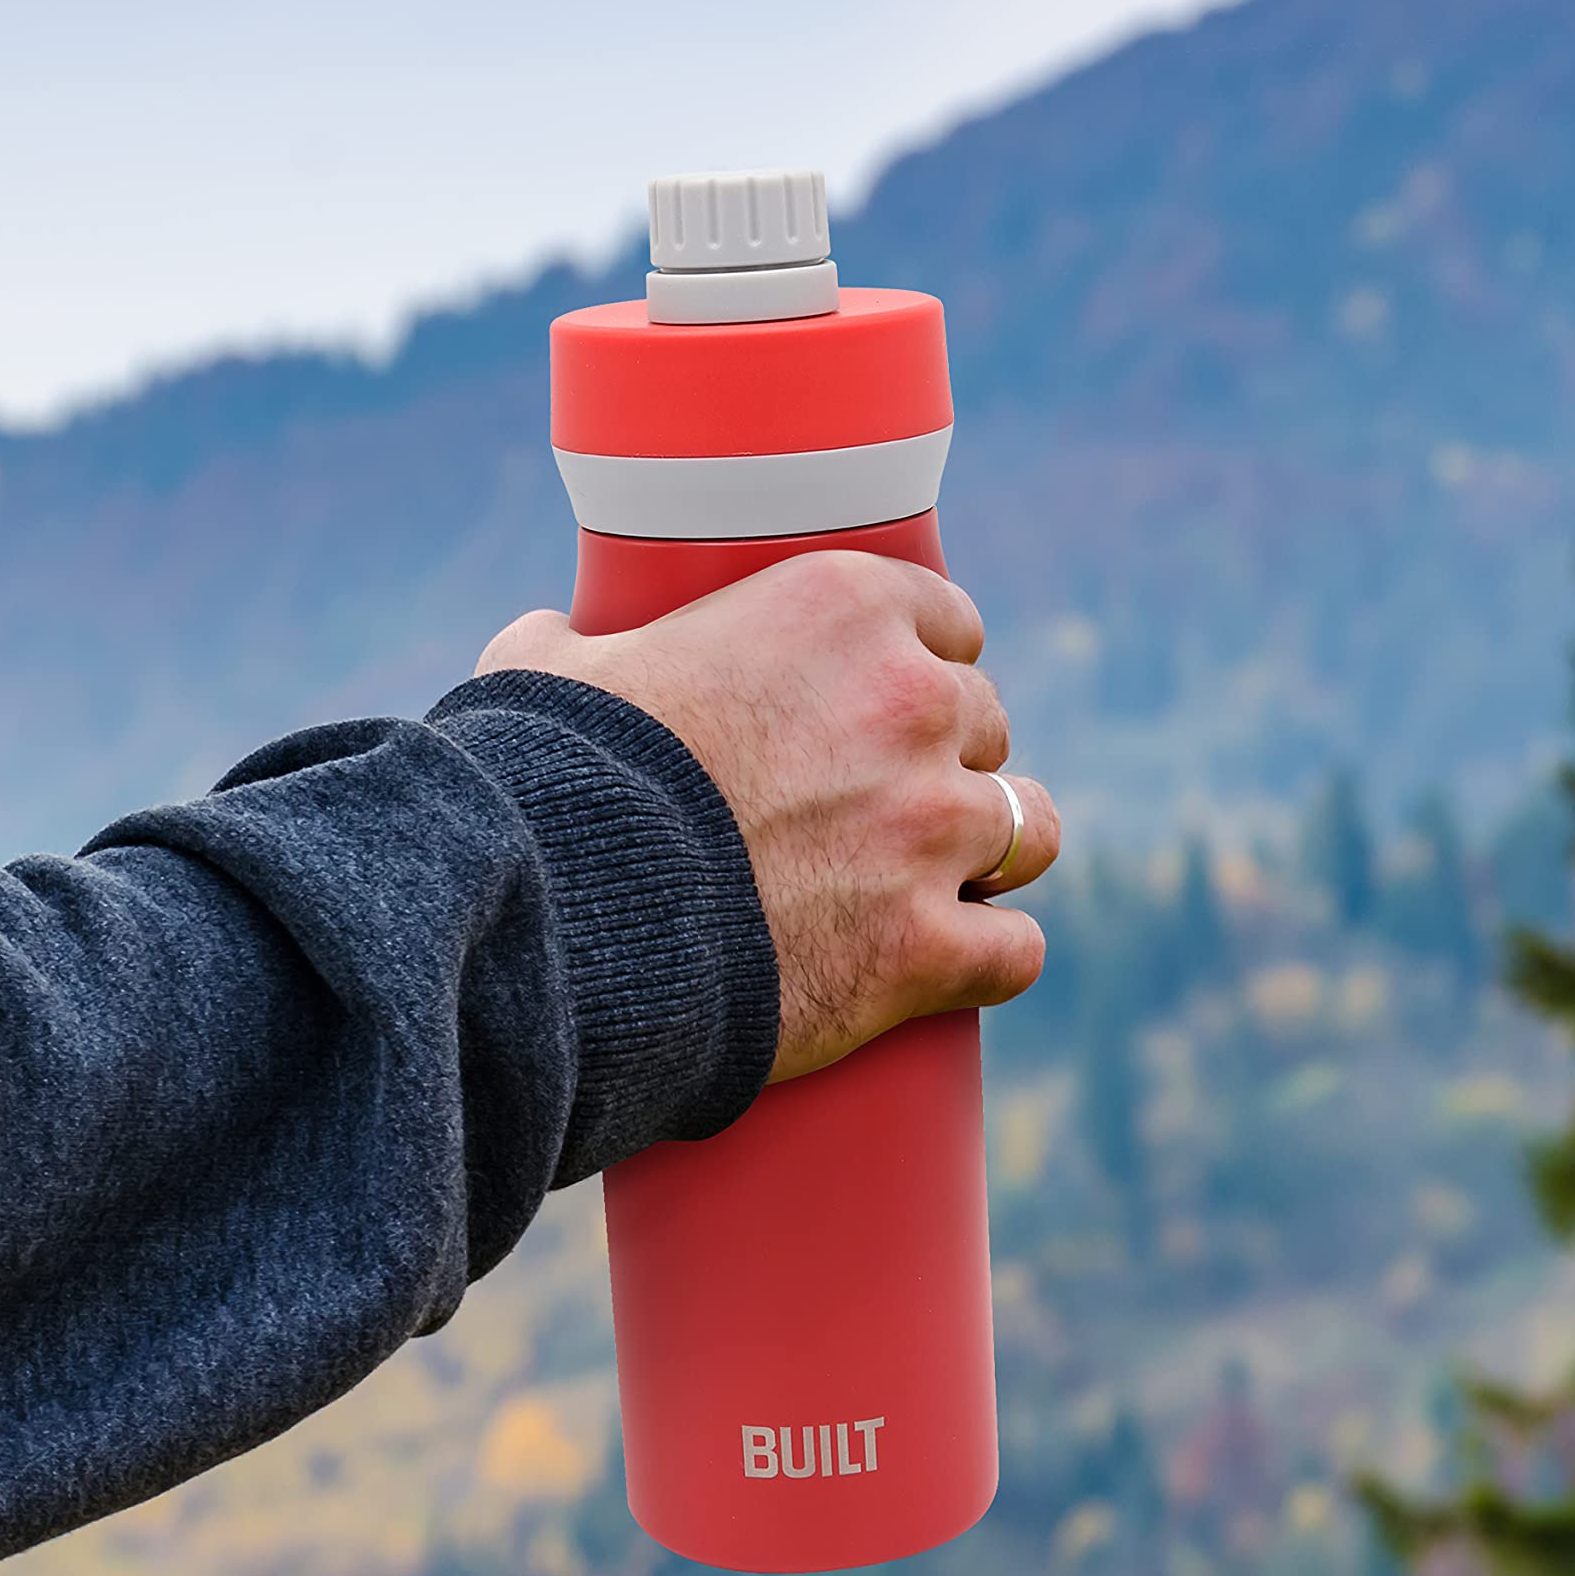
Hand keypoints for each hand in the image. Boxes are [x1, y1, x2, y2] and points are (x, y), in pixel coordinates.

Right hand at [477, 553, 1060, 1081]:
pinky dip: (987, 960)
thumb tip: (555, 644)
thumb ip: (572, 643)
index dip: (918, 664)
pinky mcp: (925, 947)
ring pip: (1027, 827)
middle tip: (885, 801)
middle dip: (944, 759)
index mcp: (839, 610)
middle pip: (985, 720)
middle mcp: (910, 704)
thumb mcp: (547, 672)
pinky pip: (1013, 952)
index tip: (886, 700)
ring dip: (992, 850)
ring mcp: (930, 828)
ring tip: (946, 879)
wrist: (564, 912)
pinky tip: (960, 965)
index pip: (947, 619)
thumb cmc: (550, 779)